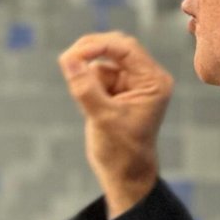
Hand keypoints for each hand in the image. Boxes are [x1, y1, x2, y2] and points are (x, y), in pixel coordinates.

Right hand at [58, 32, 172, 217]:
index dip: (98, 46)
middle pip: (115, 47)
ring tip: (88, 106)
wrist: (124, 174)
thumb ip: (85, 87)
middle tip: (66, 61)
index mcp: (153, 81)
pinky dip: (86, 85)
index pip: (125, 48)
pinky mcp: (117, 91)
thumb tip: (67, 59)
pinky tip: (89, 108)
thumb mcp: (102, 118)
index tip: (72, 55)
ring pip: (101, 62)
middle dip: (89, 53)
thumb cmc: (120, 151)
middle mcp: (146, 78)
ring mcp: (131, 83)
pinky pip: (96, 76)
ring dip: (87, 76)